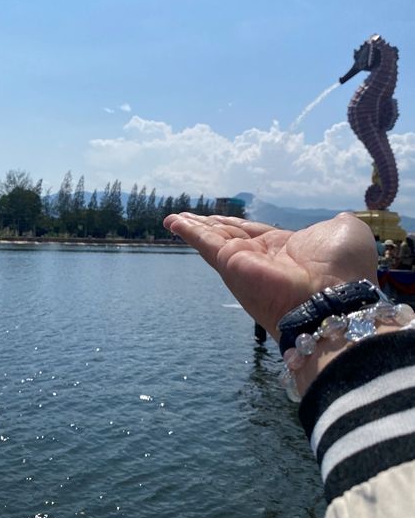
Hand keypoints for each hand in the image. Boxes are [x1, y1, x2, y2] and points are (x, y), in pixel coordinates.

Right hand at [163, 212, 377, 339]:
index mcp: (286, 251)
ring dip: (193, 228)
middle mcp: (261, 260)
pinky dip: (189, 231)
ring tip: (174, 219)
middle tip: (189, 219)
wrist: (336, 299)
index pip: (254, 233)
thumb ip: (334, 223)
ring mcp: (244, 264)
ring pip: (213, 240)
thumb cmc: (344, 269)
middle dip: (210, 227)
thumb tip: (337, 219)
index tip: (222, 219)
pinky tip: (173, 222)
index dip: (236, 225)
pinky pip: (205, 243)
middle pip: (229, 236)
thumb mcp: (345, 233)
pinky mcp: (230, 264)